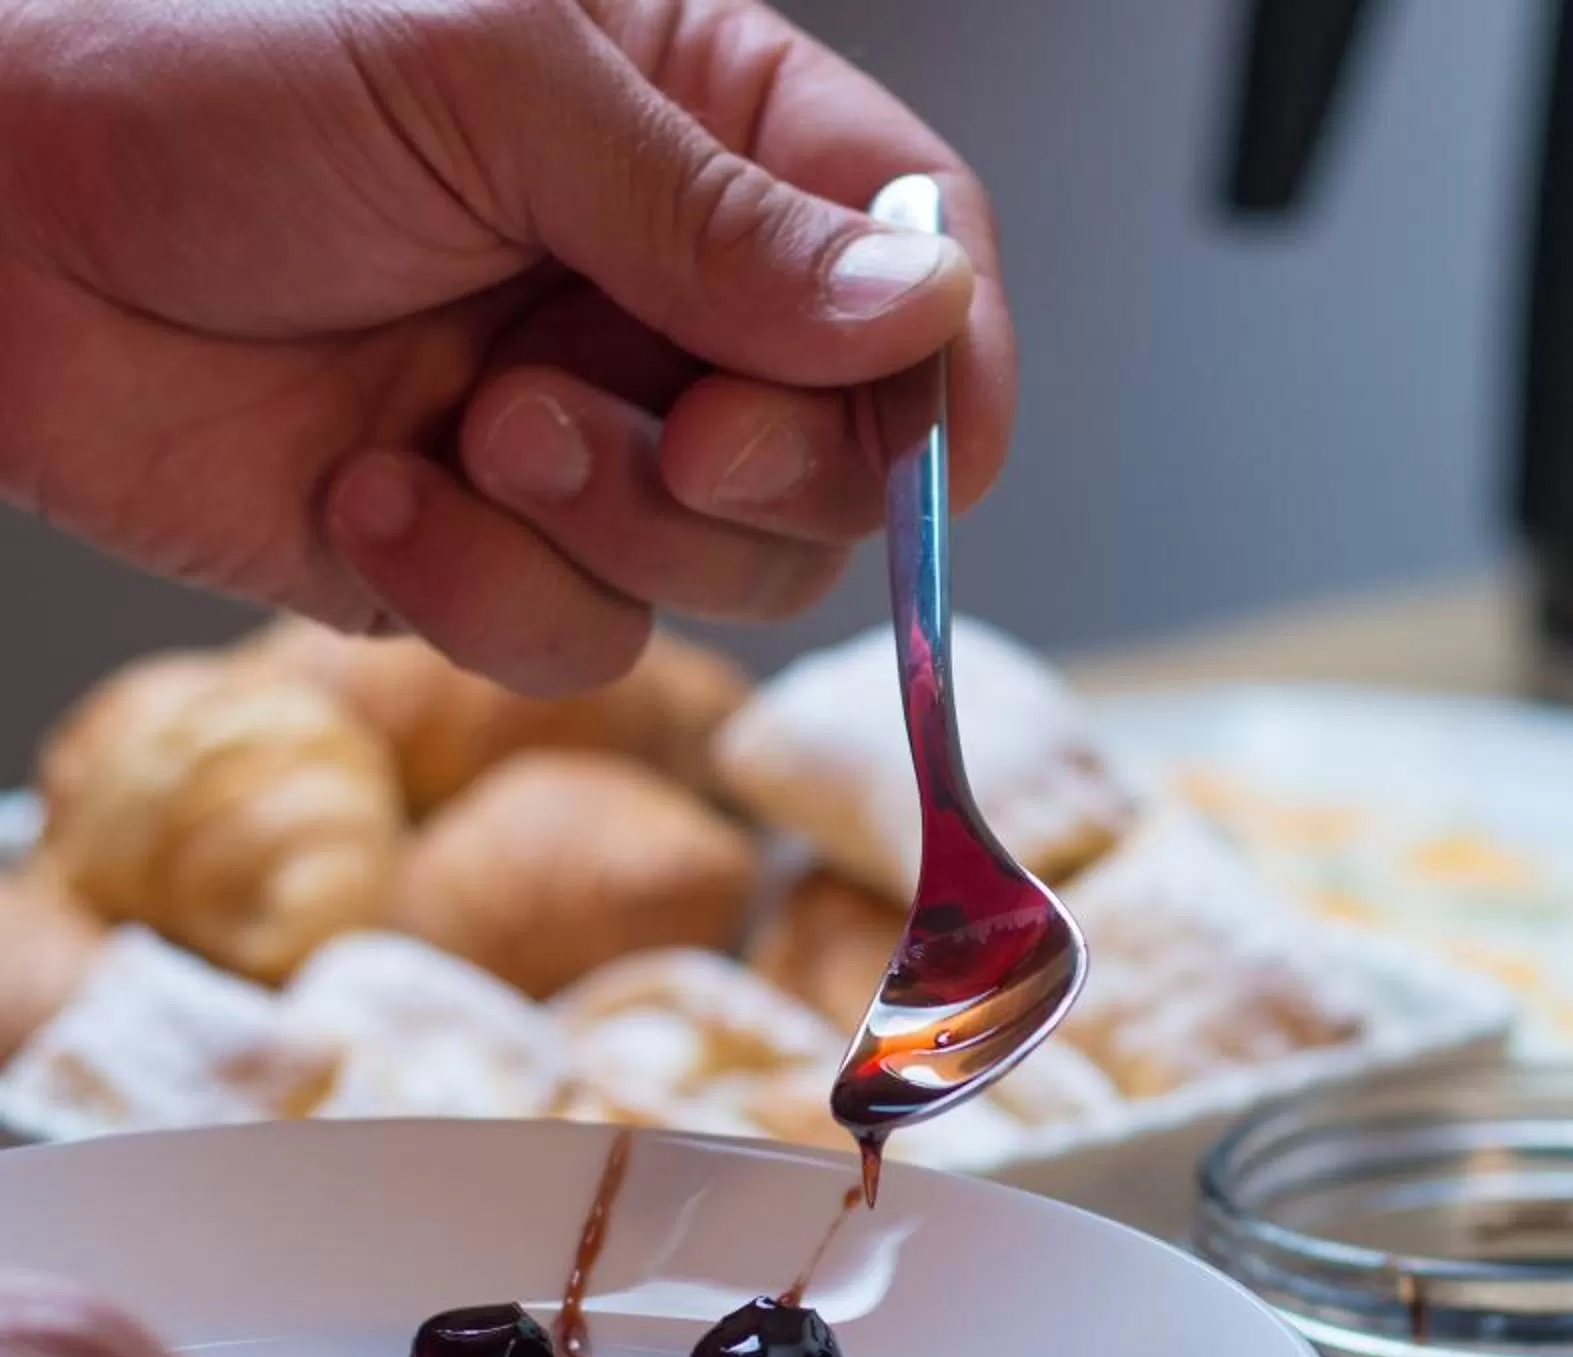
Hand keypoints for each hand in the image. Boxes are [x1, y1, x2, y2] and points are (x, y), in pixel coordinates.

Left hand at [0, 0, 1013, 693]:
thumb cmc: (194, 70)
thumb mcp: (493, 86)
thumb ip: (720, 217)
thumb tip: (917, 313)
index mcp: (701, 131)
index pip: (911, 255)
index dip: (949, 365)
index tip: (943, 456)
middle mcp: (661, 296)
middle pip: (846, 449)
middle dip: (761, 467)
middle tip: (667, 432)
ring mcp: (579, 433)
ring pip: (728, 569)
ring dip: (609, 526)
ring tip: (470, 431)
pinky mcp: (477, 554)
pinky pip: (578, 641)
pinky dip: (483, 592)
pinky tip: (367, 492)